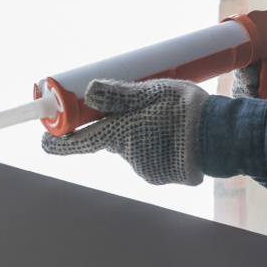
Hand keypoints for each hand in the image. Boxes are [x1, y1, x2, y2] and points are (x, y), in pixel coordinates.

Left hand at [41, 78, 207, 185]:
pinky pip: (151, 159)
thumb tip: (90, 90)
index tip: (46, 140)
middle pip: (112, 140)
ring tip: (167, 121)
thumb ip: (120, 93)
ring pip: (133, 149)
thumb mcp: (152, 91)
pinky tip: (176, 136)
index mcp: (120, 133)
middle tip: (138, 110)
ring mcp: (146, 169)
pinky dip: (157, 148)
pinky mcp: (163, 176)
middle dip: (118, 127)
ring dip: (141, 136)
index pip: (79, 141)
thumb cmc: (185, 109)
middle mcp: (128, 155)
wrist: (220, 137)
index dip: (59, 141)